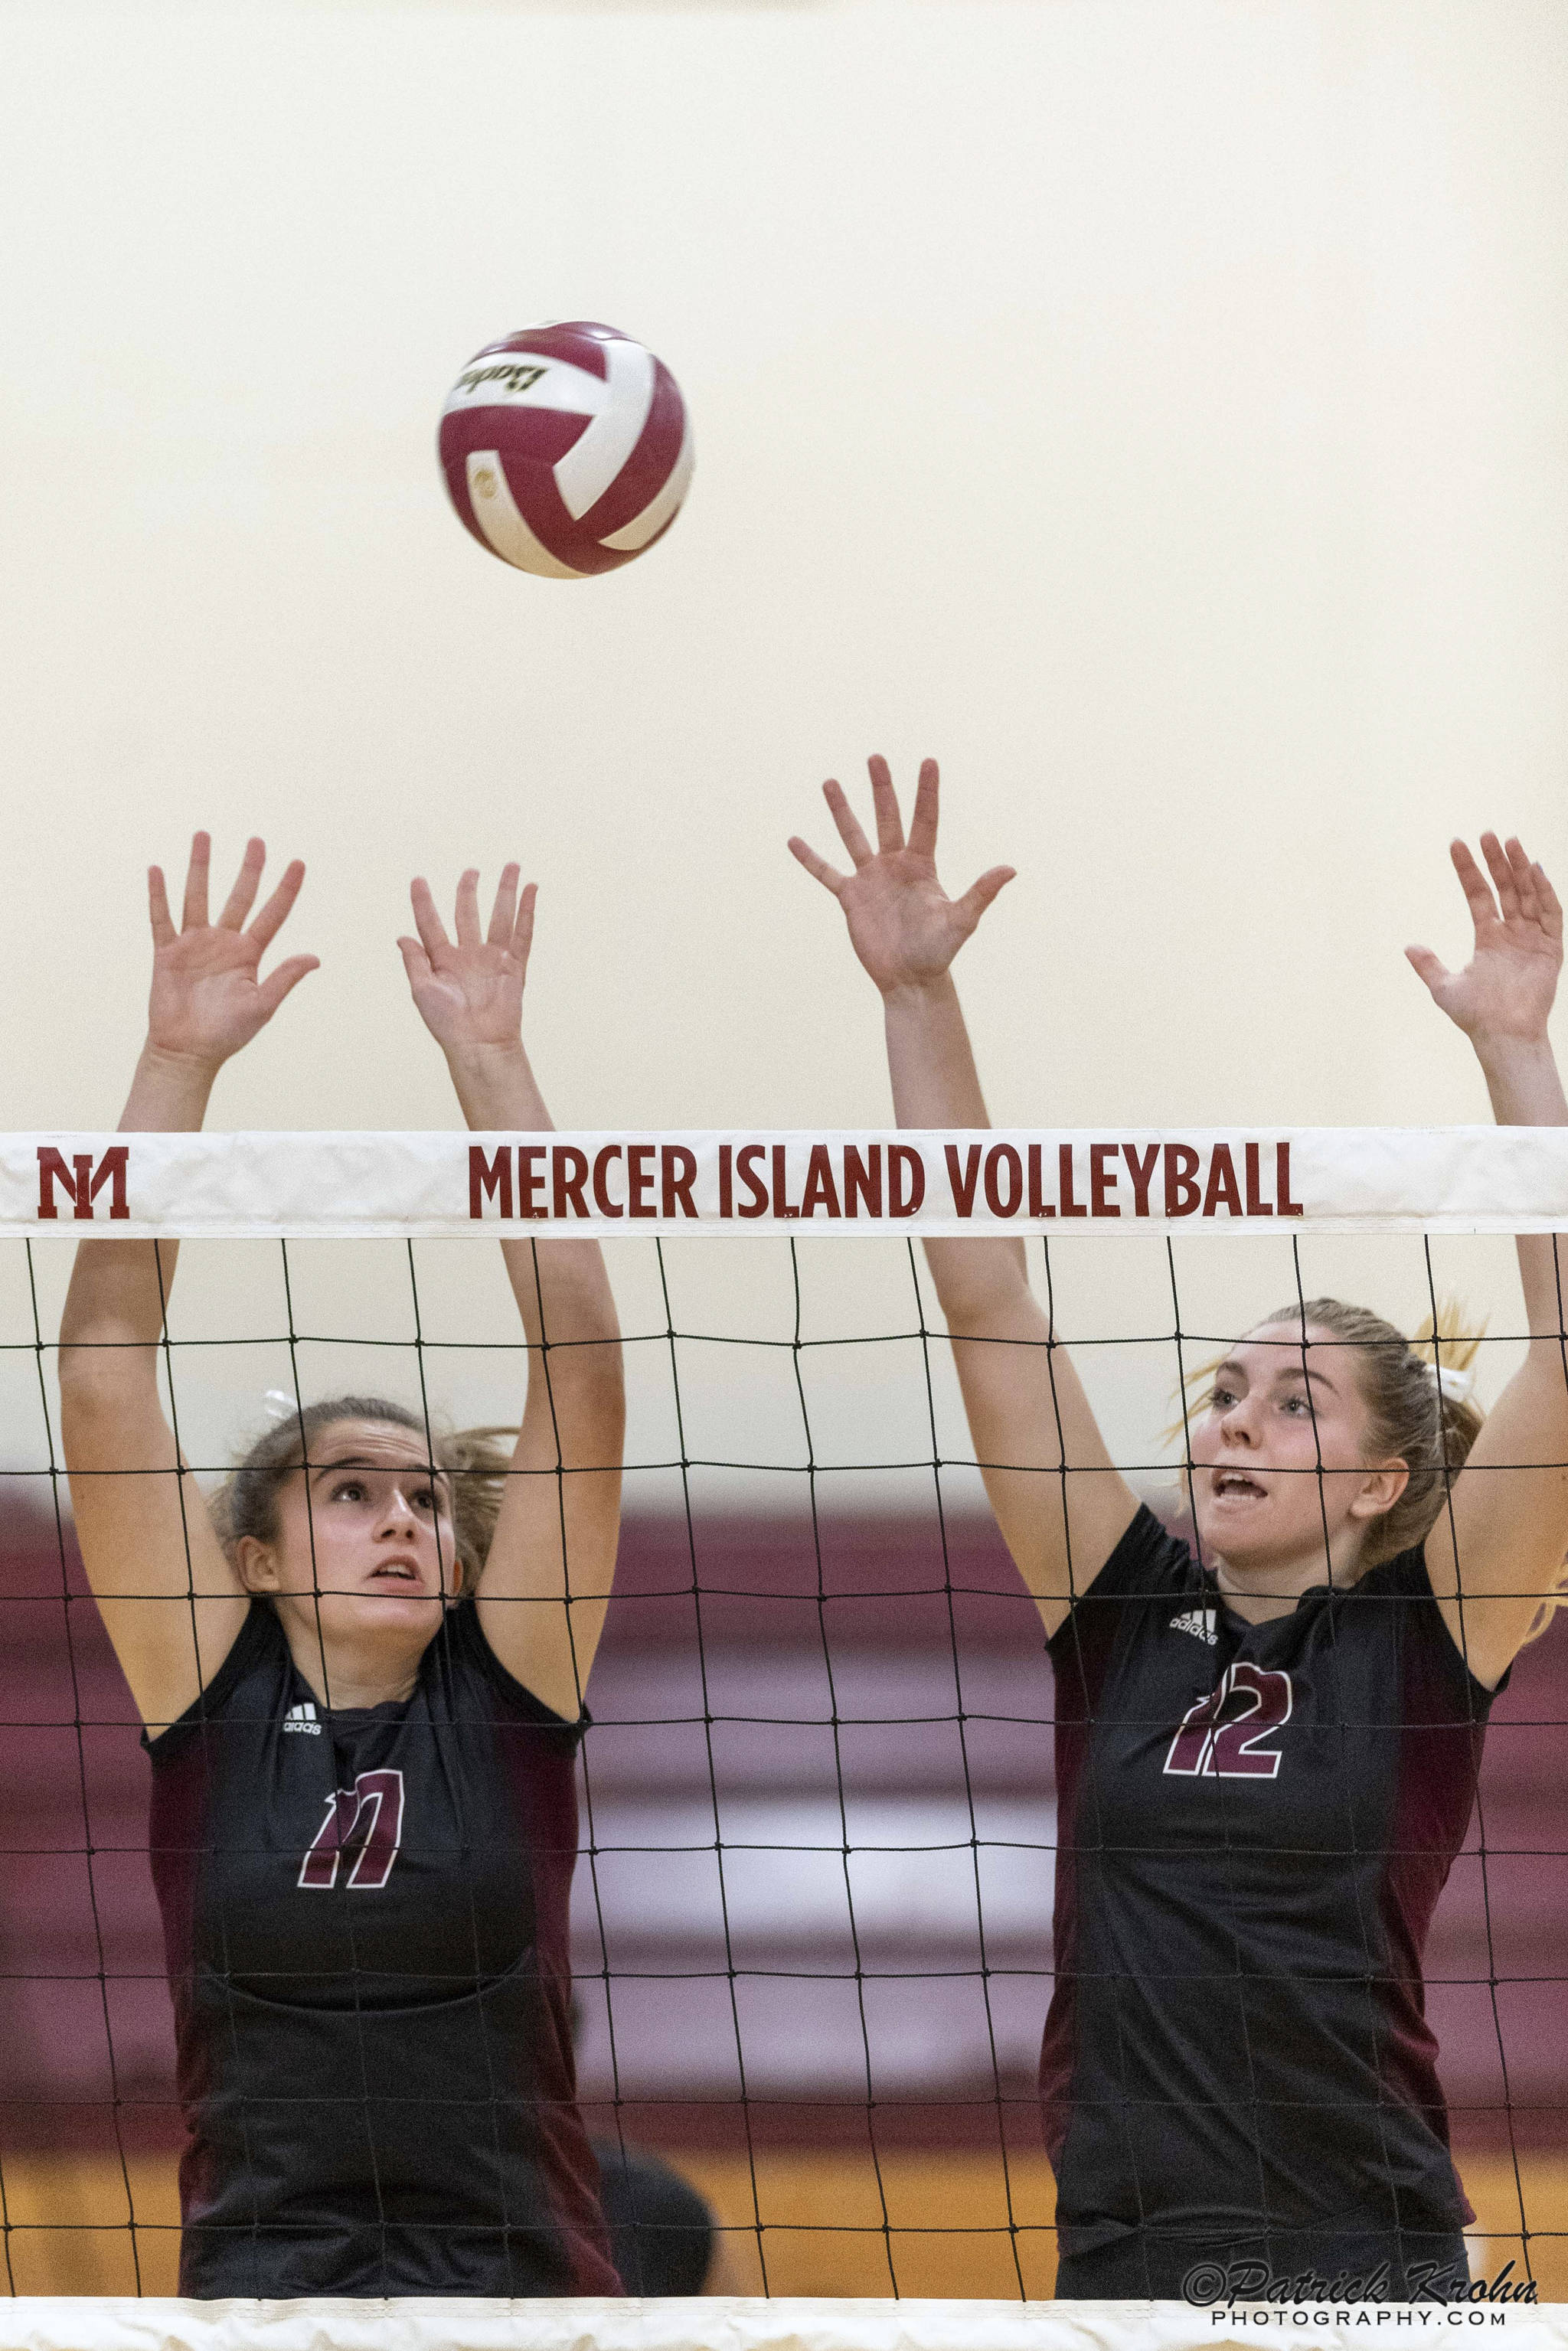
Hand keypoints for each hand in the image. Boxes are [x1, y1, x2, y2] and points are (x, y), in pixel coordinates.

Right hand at [146, 835, 317, 1068]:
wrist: (188, 1051)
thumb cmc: (227, 1033)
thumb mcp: (261, 1005)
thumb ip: (284, 978)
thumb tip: (315, 957)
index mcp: (249, 954)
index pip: (273, 914)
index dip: (286, 889)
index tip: (299, 862)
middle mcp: (223, 942)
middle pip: (239, 896)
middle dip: (249, 869)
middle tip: (257, 840)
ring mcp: (194, 944)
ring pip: (198, 896)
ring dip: (200, 867)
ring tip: (203, 836)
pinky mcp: (166, 952)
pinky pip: (161, 918)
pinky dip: (158, 895)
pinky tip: (157, 870)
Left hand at [399, 865, 533, 1056]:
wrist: (478, 1044)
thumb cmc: (447, 1024)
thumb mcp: (422, 991)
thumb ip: (414, 961)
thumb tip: (402, 936)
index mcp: (442, 960)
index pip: (430, 923)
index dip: (423, 902)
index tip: (418, 880)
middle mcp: (468, 955)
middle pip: (468, 913)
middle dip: (469, 890)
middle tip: (471, 871)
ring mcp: (492, 959)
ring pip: (499, 916)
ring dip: (505, 891)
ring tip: (510, 866)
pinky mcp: (514, 966)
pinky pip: (522, 933)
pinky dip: (527, 911)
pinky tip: (531, 890)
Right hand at [788, 756, 1013, 996]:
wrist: (910, 979)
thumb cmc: (939, 951)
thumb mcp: (961, 921)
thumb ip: (981, 892)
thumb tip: (1010, 869)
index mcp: (922, 866)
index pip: (925, 820)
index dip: (927, 792)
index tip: (928, 761)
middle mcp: (895, 865)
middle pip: (887, 818)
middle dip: (882, 788)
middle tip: (876, 757)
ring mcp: (871, 879)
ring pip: (854, 837)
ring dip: (842, 811)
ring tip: (830, 782)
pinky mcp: (851, 898)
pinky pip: (826, 874)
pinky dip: (811, 859)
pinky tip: (794, 840)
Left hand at [1406, 834, 1562, 1051]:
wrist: (1502, 1035)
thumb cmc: (1475, 1015)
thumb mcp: (1445, 987)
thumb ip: (1429, 965)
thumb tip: (1409, 945)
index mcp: (1488, 938)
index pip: (1478, 895)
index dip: (1468, 870)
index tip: (1456, 844)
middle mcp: (1512, 933)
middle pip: (1506, 888)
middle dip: (1497, 861)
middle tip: (1487, 834)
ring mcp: (1532, 939)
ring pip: (1528, 894)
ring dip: (1520, 868)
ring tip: (1509, 841)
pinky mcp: (1551, 948)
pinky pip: (1551, 914)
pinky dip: (1545, 892)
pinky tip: (1535, 870)